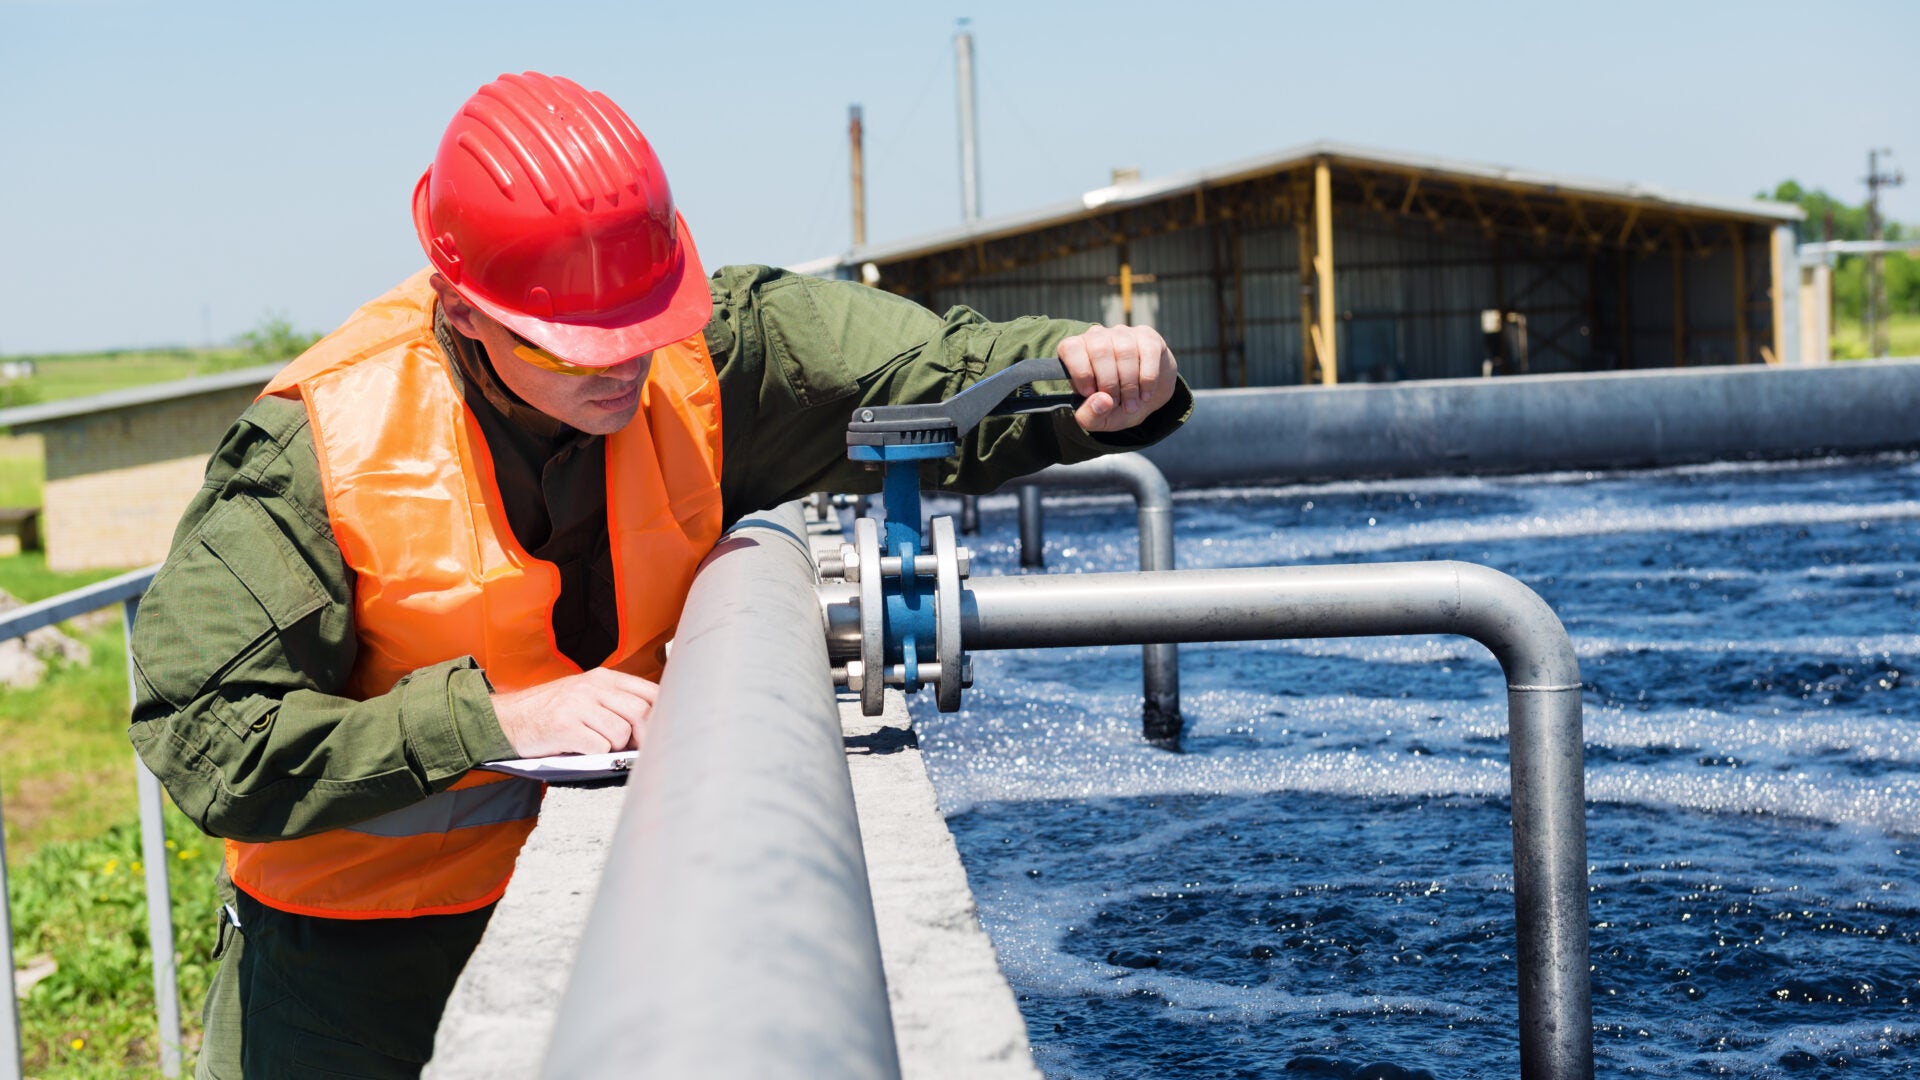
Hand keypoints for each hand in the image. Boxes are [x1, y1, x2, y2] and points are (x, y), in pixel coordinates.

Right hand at [488, 668, 659, 756]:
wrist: (506, 719)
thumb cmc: (550, 711)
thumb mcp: (585, 695)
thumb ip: (617, 702)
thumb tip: (654, 725)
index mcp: (603, 677)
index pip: (650, 692)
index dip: (661, 716)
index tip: (658, 732)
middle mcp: (592, 687)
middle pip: (641, 712)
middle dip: (643, 737)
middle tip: (633, 748)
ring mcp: (577, 705)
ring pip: (622, 732)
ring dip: (615, 748)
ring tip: (598, 746)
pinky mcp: (564, 726)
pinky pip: (599, 747)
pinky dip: (596, 755)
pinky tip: (582, 750)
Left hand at [1057, 324, 1178, 433]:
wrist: (1145, 396)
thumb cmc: (1115, 404)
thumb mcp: (1098, 418)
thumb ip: (1090, 416)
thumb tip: (1102, 401)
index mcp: (1077, 352)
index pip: (1070, 348)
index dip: (1080, 372)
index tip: (1090, 393)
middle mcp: (1098, 336)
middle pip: (1100, 351)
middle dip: (1109, 383)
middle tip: (1115, 403)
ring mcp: (1123, 334)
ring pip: (1125, 351)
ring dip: (1129, 384)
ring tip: (1131, 404)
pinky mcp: (1147, 337)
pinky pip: (1148, 352)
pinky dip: (1147, 378)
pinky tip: (1145, 393)